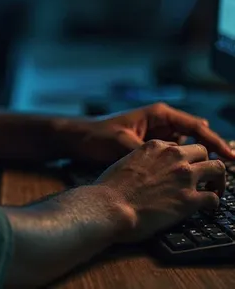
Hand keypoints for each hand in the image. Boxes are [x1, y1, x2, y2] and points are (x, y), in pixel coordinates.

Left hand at [54, 102, 234, 166]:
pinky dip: (185, 166)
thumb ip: (151, 154)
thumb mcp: (126, 144)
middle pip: (197, 137)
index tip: (232, 158)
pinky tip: (194, 181)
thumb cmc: (98, 137)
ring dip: (201, 161)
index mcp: (159, 115)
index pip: (197, 128)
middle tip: (229, 171)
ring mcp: (157, 136)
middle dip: (214, 153)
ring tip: (218, 179)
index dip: (216, 143)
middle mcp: (161, 123)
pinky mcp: (151, 148)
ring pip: (188, 148)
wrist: (77, 140)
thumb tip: (175, 165)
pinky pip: (175, 156)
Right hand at [93, 138, 225, 242]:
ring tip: (215, 190)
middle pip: (203, 151)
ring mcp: (184, 176)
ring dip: (219, 180)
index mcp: (156, 146)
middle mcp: (174, 156)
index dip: (183, 159)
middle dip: (206, 163)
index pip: (179, 147)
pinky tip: (209, 209)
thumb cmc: (111, 188)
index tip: (183, 170)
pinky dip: (214, 203)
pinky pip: (214, 197)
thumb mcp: (126, 162)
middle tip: (205, 178)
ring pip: (217, 168)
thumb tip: (145, 173)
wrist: (110, 205)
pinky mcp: (190, 199)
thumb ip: (142, 162)